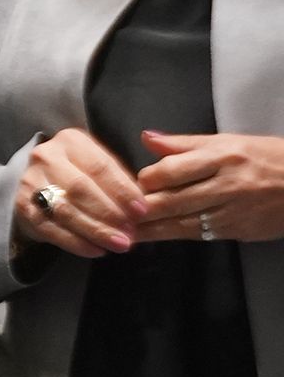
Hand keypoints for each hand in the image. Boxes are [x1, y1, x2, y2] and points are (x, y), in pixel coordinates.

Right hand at [16, 128, 143, 257]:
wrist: (39, 182)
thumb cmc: (81, 173)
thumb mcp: (99, 165)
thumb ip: (119, 180)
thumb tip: (141, 209)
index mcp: (70, 141)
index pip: (99, 166)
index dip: (123, 190)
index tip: (142, 211)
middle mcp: (46, 157)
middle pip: (80, 188)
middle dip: (109, 213)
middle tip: (131, 233)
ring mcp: (30, 181)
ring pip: (65, 209)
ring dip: (95, 230)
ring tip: (119, 244)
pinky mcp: (23, 207)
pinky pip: (51, 228)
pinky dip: (75, 242)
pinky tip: (96, 250)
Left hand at [135, 131, 283, 243]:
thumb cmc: (266, 158)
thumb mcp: (228, 142)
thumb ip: (184, 144)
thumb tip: (147, 138)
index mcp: (222, 156)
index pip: (172, 169)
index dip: (145, 179)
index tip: (126, 184)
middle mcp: (226, 184)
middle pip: (173, 200)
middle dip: (139, 210)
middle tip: (111, 216)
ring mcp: (233, 210)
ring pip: (182, 222)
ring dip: (149, 229)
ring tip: (121, 232)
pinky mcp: (238, 230)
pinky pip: (199, 234)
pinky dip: (173, 236)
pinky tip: (153, 238)